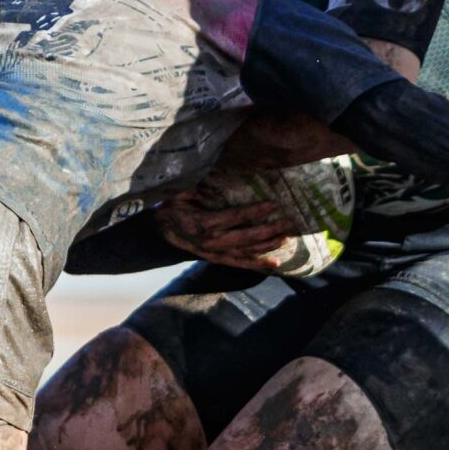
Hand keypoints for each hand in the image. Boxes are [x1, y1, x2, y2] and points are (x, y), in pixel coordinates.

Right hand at [157, 192, 304, 272]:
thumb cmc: (172, 209)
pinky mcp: (217, 260)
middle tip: (288, 222)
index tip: (273, 204)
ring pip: (246, 252)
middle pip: (246, 237)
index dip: (254, 211)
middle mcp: (213, 242)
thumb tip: (215, 185)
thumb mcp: (179, 194)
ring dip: (268, 246)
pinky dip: (258, 264)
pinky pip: (240, 264)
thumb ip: (196, 189)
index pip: (235, 217)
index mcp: (204, 223)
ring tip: (286, 238)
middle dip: (269, 230)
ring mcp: (216, 253)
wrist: (160, 232)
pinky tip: (275, 264)